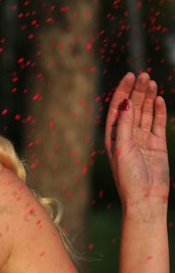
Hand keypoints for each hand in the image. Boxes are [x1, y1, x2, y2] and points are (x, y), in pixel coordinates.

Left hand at [105, 72, 168, 219]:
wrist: (145, 197)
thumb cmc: (127, 175)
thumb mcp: (121, 147)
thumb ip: (124, 124)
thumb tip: (126, 103)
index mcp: (113, 134)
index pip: (118, 106)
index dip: (123, 90)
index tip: (129, 75)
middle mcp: (127, 134)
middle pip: (132, 106)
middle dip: (137, 90)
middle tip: (144, 74)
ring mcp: (143, 138)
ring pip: (145, 112)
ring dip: (148, 97)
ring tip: (152, 81)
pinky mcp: (157, 144)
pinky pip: (157, 123)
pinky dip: (158, 111)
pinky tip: (159, 99)